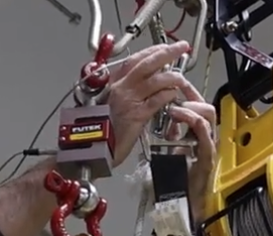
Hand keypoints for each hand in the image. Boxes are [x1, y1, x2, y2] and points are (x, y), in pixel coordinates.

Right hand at [103, 41, 201, 166]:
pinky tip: (174, 93)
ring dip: (171, 76)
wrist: (91, 150)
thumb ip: (124, 94)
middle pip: (146, 64)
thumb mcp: (109, 106)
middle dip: (166, 53)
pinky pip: (156, 101)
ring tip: (181, 76)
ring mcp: (127, 100)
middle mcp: (119, 88)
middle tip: (180, 47)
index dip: (151, 51)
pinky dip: (167, 95)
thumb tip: (142, 88)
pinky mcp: (136, 116)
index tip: (164, 47)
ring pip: (153, 80)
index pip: (134, 60)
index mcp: (112, 84)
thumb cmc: (100, 132)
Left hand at [163, 92, 217, 218]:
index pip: (199, 106)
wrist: (182, 206)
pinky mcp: (208, 160)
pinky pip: (206, 138)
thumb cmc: (177, 182)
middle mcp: (207, 139)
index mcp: (199, 136)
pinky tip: (185, 120)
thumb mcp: (171, 150)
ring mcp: (209, 148)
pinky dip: (196, 125)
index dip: (188, 92)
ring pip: (208, 118)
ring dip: (190, 109)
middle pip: (207, 107)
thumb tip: (165, 116)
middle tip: (174, 99)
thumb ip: (172, 133)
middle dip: (191, 98)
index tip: (175, 86)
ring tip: (174, 111)